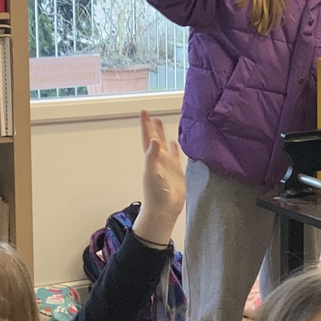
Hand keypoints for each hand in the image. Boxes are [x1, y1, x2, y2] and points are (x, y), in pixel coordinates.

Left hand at [131, 110, 185, 246]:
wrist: (164, 210)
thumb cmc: (156, 193)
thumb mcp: (152, 173)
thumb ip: (152, 157)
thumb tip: (155, 139)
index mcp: (151, 158)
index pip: (148, 137)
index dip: (146, 125)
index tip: (144, 111)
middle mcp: (158, 159)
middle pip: (154, 138)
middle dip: (152, 126)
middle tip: (150, 113)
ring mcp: (167, 165)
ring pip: (165, 145)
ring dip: (162, 134)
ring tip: (161, 122)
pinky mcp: (176, 171)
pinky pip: (176, 156)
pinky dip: (175, 148)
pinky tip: (176, 143)